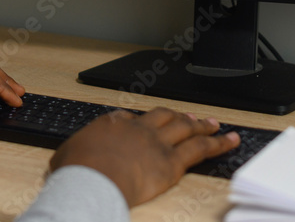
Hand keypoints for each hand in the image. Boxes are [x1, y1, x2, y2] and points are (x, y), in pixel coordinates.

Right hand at [50, 108, 239, 206]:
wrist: (93, 179)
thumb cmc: (77, 172)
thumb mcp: (65, 158)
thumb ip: (69, 156)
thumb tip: (64, 163)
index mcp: (112, 125)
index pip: (131, 118)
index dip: (142, 120)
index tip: (146, 122)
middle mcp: (138, 129)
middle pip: (163, 116)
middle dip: (178, 115)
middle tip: (190, 116)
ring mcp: (157, 142)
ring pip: (185, 128)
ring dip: (202, 125)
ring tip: (215, 123)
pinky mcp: (172, 162)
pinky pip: (201, 149)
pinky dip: (218, 143)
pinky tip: (231, 140)